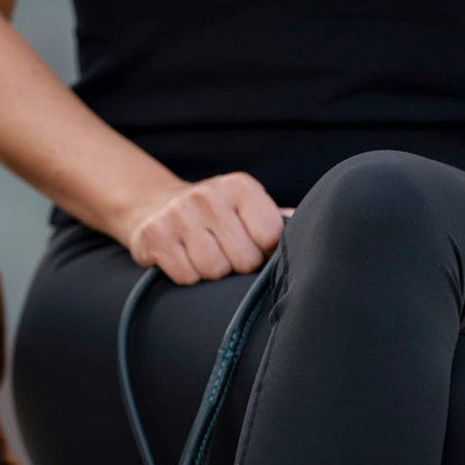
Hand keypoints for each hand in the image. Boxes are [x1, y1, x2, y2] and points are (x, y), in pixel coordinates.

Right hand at [124, 173, 288, 284]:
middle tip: (227, 254)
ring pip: (214, 271)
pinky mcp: (155, 236)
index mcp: (239, 187)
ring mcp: (178, 214)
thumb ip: (276, 220)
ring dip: (212, 272)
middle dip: (238, 265)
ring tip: (205, 255)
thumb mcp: (246, 206)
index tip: (255, 248)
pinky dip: (187, 275)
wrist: (156, 205)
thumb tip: (309, 229)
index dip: (265, 252)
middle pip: (243, 259)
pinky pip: (186, 276)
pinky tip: (184, 258)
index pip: (270, 237)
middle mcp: (208, 196)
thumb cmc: (214, 214)